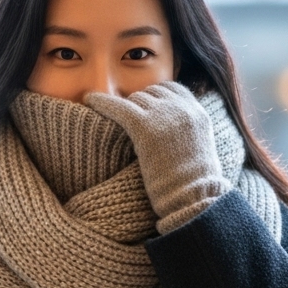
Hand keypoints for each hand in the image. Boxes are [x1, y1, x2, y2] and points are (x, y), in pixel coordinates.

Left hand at [83, 81, 230, 232]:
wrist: (192, 197)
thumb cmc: (194, 186)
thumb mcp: (199, 150)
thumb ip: (186, 132)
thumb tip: (170, 132)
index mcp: (198, 112)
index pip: (172, 89)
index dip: (155, 96)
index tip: (144, 107)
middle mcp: (182, 108)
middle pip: (151, 93)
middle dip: (139, 104)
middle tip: (128, 121)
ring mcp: (164, 116)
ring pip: (135, 99)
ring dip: (126, 110)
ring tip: (114, 123)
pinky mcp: (145, 127)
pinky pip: (119, 107)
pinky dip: (101, 102)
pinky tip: (88, 99)